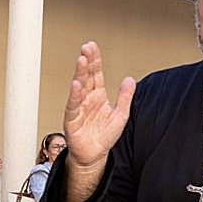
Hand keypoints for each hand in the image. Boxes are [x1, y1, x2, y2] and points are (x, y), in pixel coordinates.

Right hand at [64, 42, 135, 170]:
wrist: (94, 155)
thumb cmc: (104, 136)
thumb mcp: (121, 115)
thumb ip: (125, 97)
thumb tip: (130, 79)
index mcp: (99, 96)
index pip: (96, 74)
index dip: (95, 60)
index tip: (92, 46)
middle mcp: (87, 99)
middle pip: (86, 76)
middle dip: (87, 61)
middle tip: (86, 48)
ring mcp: (79, 108)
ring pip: (79, 87)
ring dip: (80, 73)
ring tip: (82, 60)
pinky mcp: (72, 119)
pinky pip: (73, 105)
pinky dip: (75, 95)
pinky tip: (76, 84)